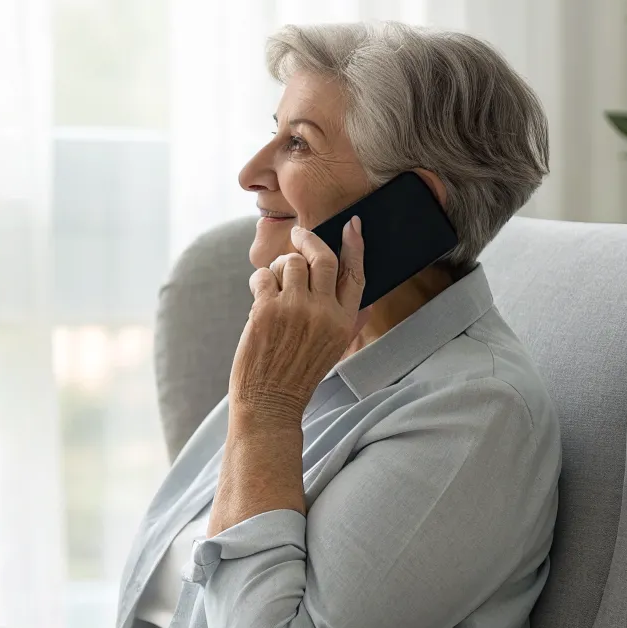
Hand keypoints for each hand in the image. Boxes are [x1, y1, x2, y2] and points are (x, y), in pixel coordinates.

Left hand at [228, 220, 364, 421]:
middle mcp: (323, 312)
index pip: (355, 274)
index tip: (352, 225)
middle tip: (298, 235)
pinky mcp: (266, 311)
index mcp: (343, 321)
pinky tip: (259, 296)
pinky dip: (259, 281)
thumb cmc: (297, 375)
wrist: (270, 402)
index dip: (355, 246)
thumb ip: (349, 322)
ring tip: (274, 284)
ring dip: (279, 266)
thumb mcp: (334, 349)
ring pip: (291, 263)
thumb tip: (367, 299)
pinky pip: (263, 276)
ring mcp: (294, 309)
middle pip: (322, 258)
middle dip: (308, 239)